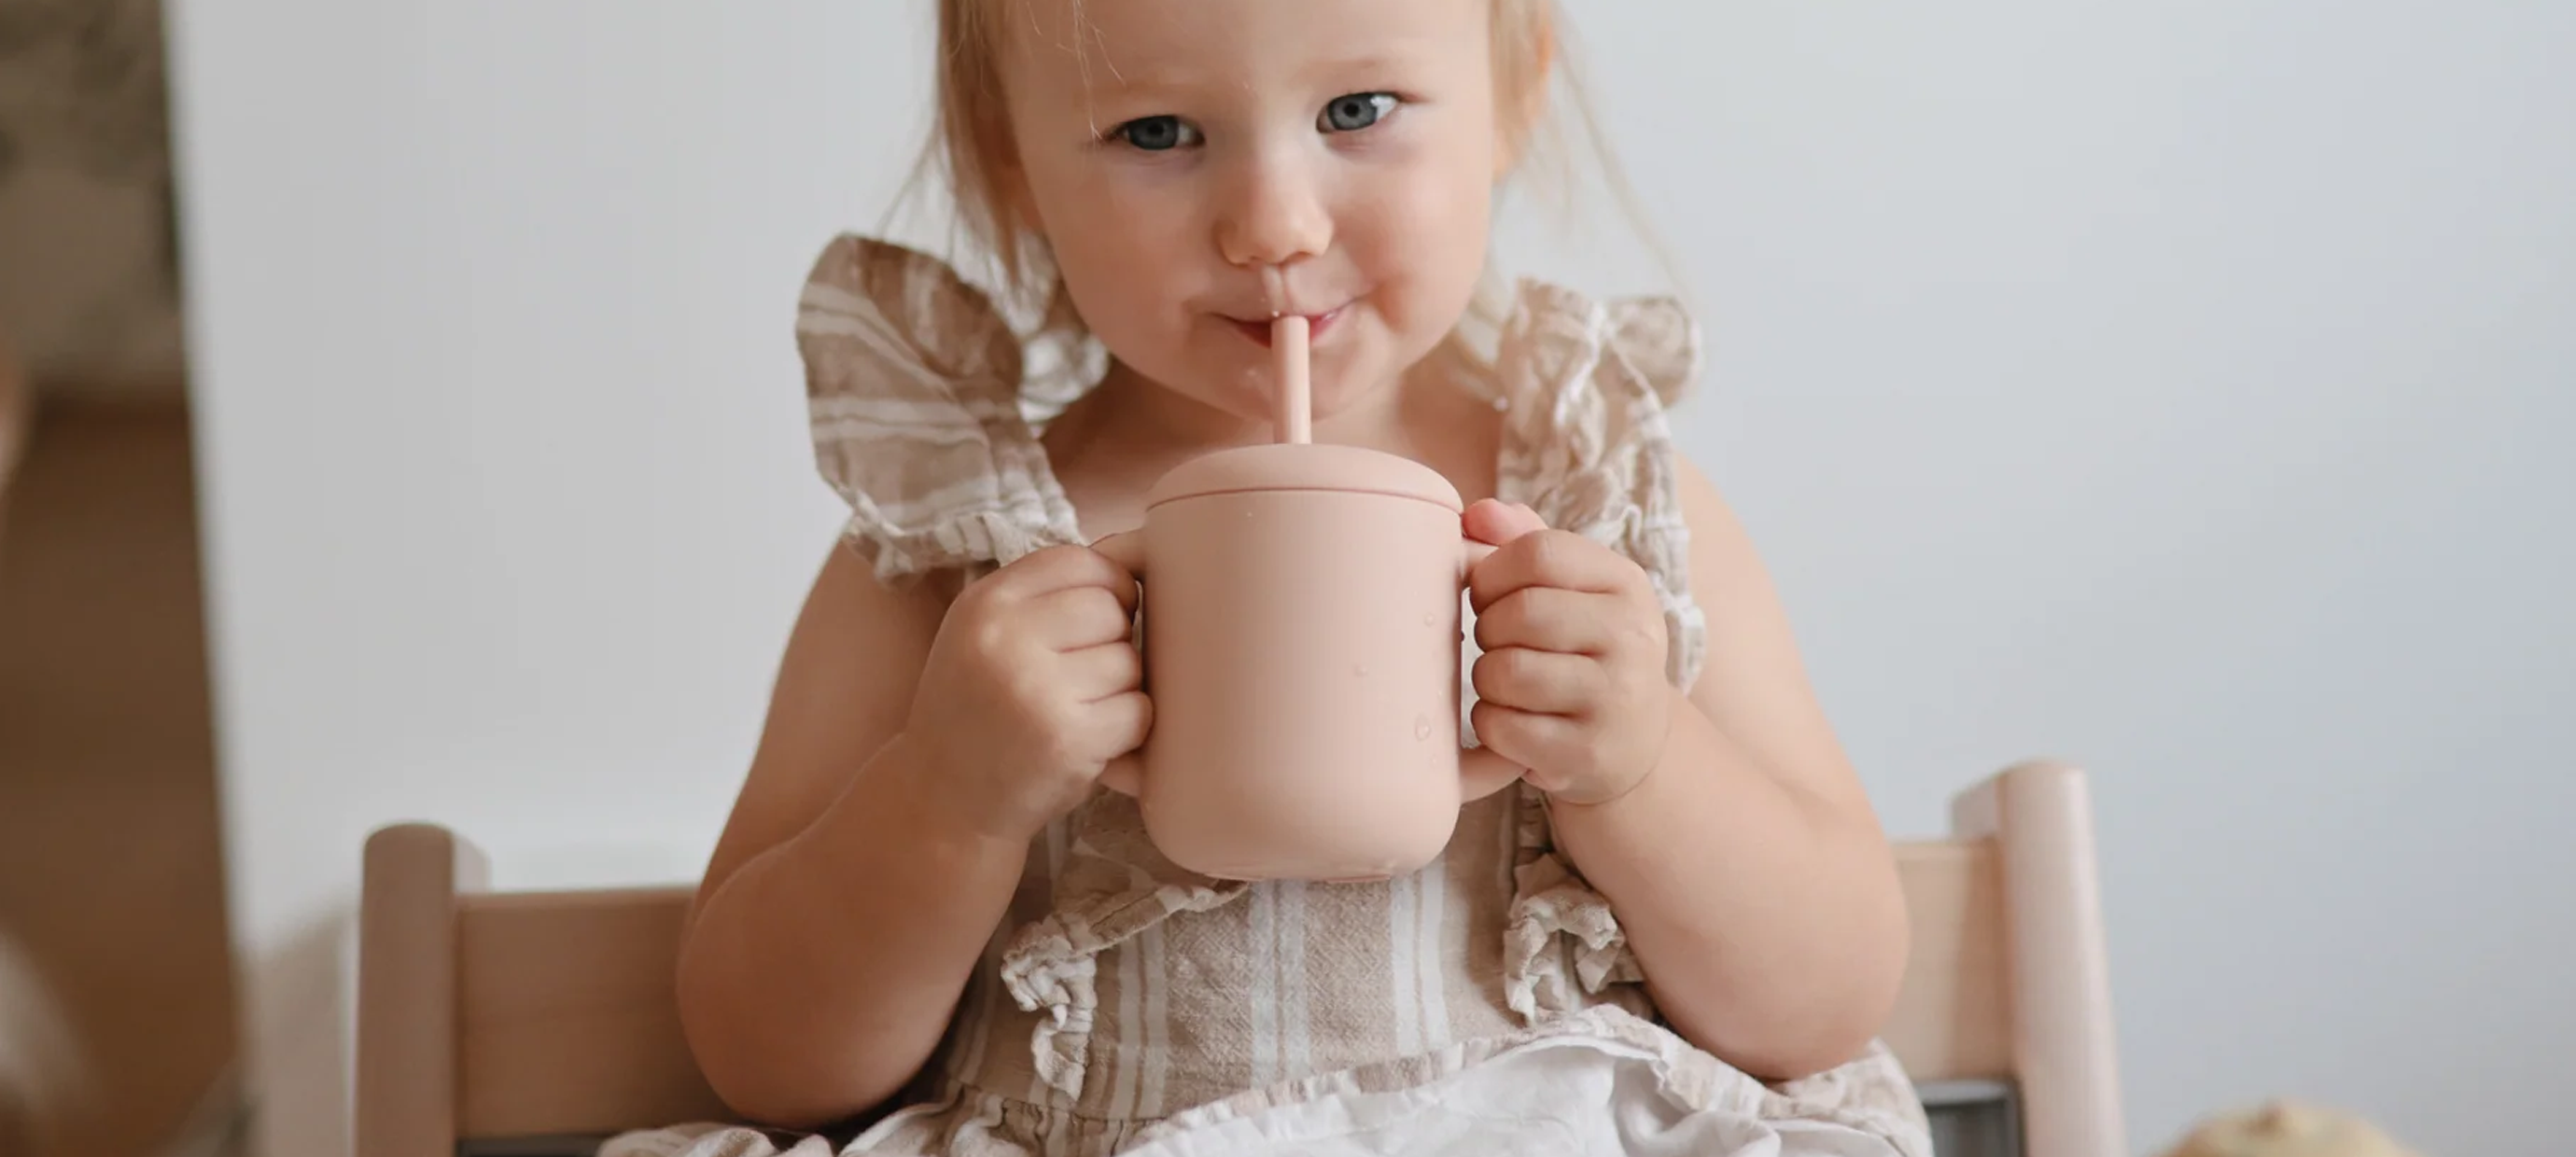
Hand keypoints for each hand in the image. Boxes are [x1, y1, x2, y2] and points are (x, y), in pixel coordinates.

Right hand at [901, 544, 1150, 841]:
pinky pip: (1138, 710)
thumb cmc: (976, 711)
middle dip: (1113, 641)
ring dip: (1119, 689)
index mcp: (984, 604)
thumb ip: (1043, 597)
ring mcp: (1037, 689)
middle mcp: (1005, 639)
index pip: (1078, 561)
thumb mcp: (982, 635)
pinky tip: (1090, 740)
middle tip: (1082, 677)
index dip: (1106, 585)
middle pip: (1111, 609)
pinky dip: (1126, 728)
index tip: (1101, 617)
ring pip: (1129, 661)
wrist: (941, 801)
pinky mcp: (1069, 739)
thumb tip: (1139, 562)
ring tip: (1078, 711)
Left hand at [1463, 501, 1672, 805]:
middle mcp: (1632, 638)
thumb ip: (1522, 541)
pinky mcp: (1588, 752)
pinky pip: (1502, 726)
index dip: (1492, 572)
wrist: (1634, 741)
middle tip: (1497, 643)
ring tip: (1505, 681)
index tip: (1487, 594)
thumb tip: (1474, 515)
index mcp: (1626, 584)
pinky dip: (1489, 722)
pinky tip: (1510, 719)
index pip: (1538, 552)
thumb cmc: (1586, 649)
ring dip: (1486, 678)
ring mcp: (1615, 699)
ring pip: (1506, 671)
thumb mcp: (1573, 588)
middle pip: (1520, 613)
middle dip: (1487, 628)